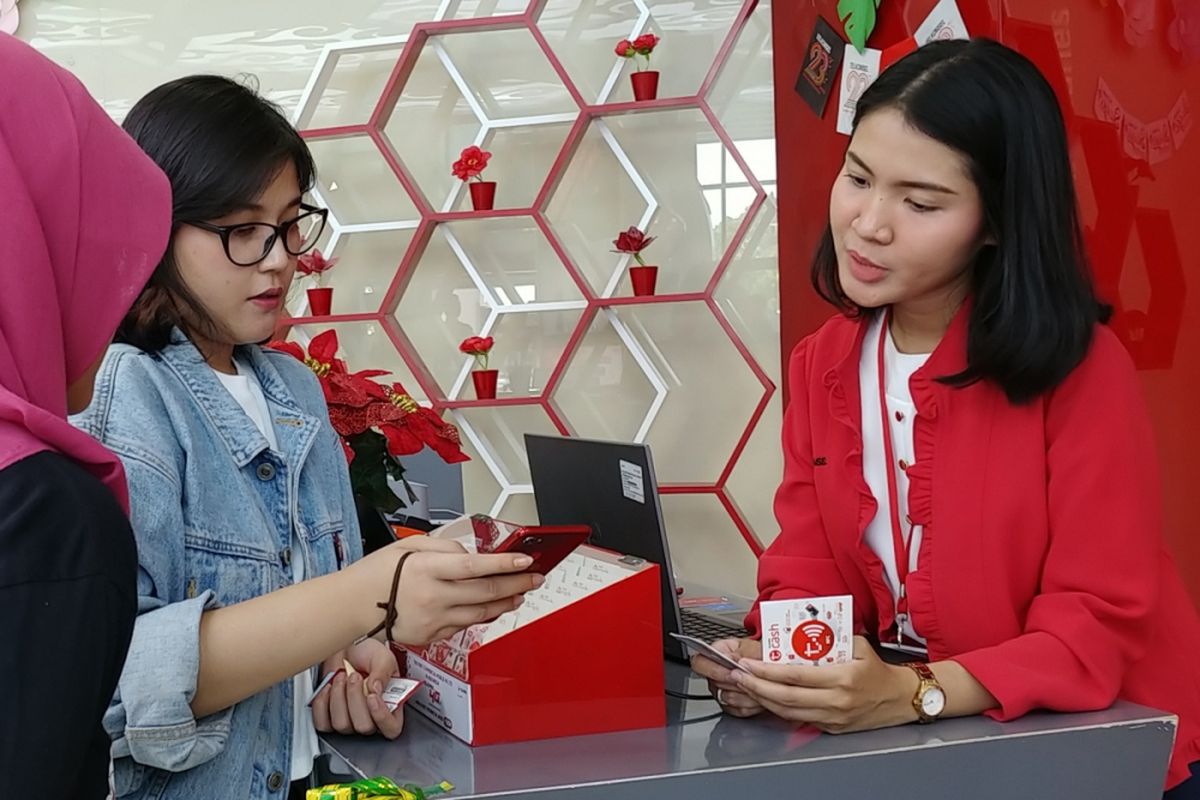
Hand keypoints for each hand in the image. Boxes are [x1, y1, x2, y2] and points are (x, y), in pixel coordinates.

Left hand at [312, 639, 403, 738]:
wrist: (344, 648)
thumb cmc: (366, 653)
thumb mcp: (382, 657)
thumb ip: (383, 673)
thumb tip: (375, 690)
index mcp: (391, 705)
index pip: (391, 728)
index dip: (382, 717)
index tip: (372, 696)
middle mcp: (371, 717)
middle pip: (364, 727)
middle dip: (355, 698)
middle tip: (354, 676)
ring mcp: (349, 720)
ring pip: (342, 725)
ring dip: (339, 697)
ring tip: (341, 677)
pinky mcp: (329, 718)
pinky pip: (323, 723)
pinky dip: (322, 704)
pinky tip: (328, 687)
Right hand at [353, 538, 544, 645]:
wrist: (353, 604)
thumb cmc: (379, 571)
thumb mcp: (410, 545)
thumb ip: (445, 548)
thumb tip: (473, 555)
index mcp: (428, 569)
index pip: (475, 566)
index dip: (505, 564)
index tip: (526, 561)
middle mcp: (433, 596)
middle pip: (485, 591)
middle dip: (516, 584)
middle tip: (535, 578)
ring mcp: (432, 619)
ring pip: (480, 613)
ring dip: (505, 603)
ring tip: (519, 593)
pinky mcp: (430, 636)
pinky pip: (463, 626)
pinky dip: (481, 616)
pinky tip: (492, 608)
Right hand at [690, 638, 765, 717]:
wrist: (777, 669)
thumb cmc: (765, 655)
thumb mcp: (754, 649)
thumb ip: (741, 654)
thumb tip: (731, 661)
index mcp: (718, 652)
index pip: (700, 663)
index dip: (714, 670)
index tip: (731, 673)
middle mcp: (716, 671)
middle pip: (713, 683)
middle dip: (735, 682)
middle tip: (750, 678)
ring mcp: (722, 689)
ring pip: (726, 698)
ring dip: (745, 694)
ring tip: (758, 686)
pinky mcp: (732, 705)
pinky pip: (736, 710)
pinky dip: (750, 705)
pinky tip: (758, 696)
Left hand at [732, 636, 918, 732]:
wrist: (900, 698)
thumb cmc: (878, 670)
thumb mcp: (857, 645)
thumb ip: (829, 638)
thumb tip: (800, 627)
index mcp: (842, 678)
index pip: (795, 676)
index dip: (767, 671)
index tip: (749, 664)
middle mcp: (836, 701)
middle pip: (786, 698)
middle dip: (757, 687)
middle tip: (738, 676)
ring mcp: (833, 718)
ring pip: (789, 712)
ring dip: (763, 700)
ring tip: (745, 686)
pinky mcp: (831, 728)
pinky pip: (799, 719)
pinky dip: (779, 710)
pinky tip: (765, 699)